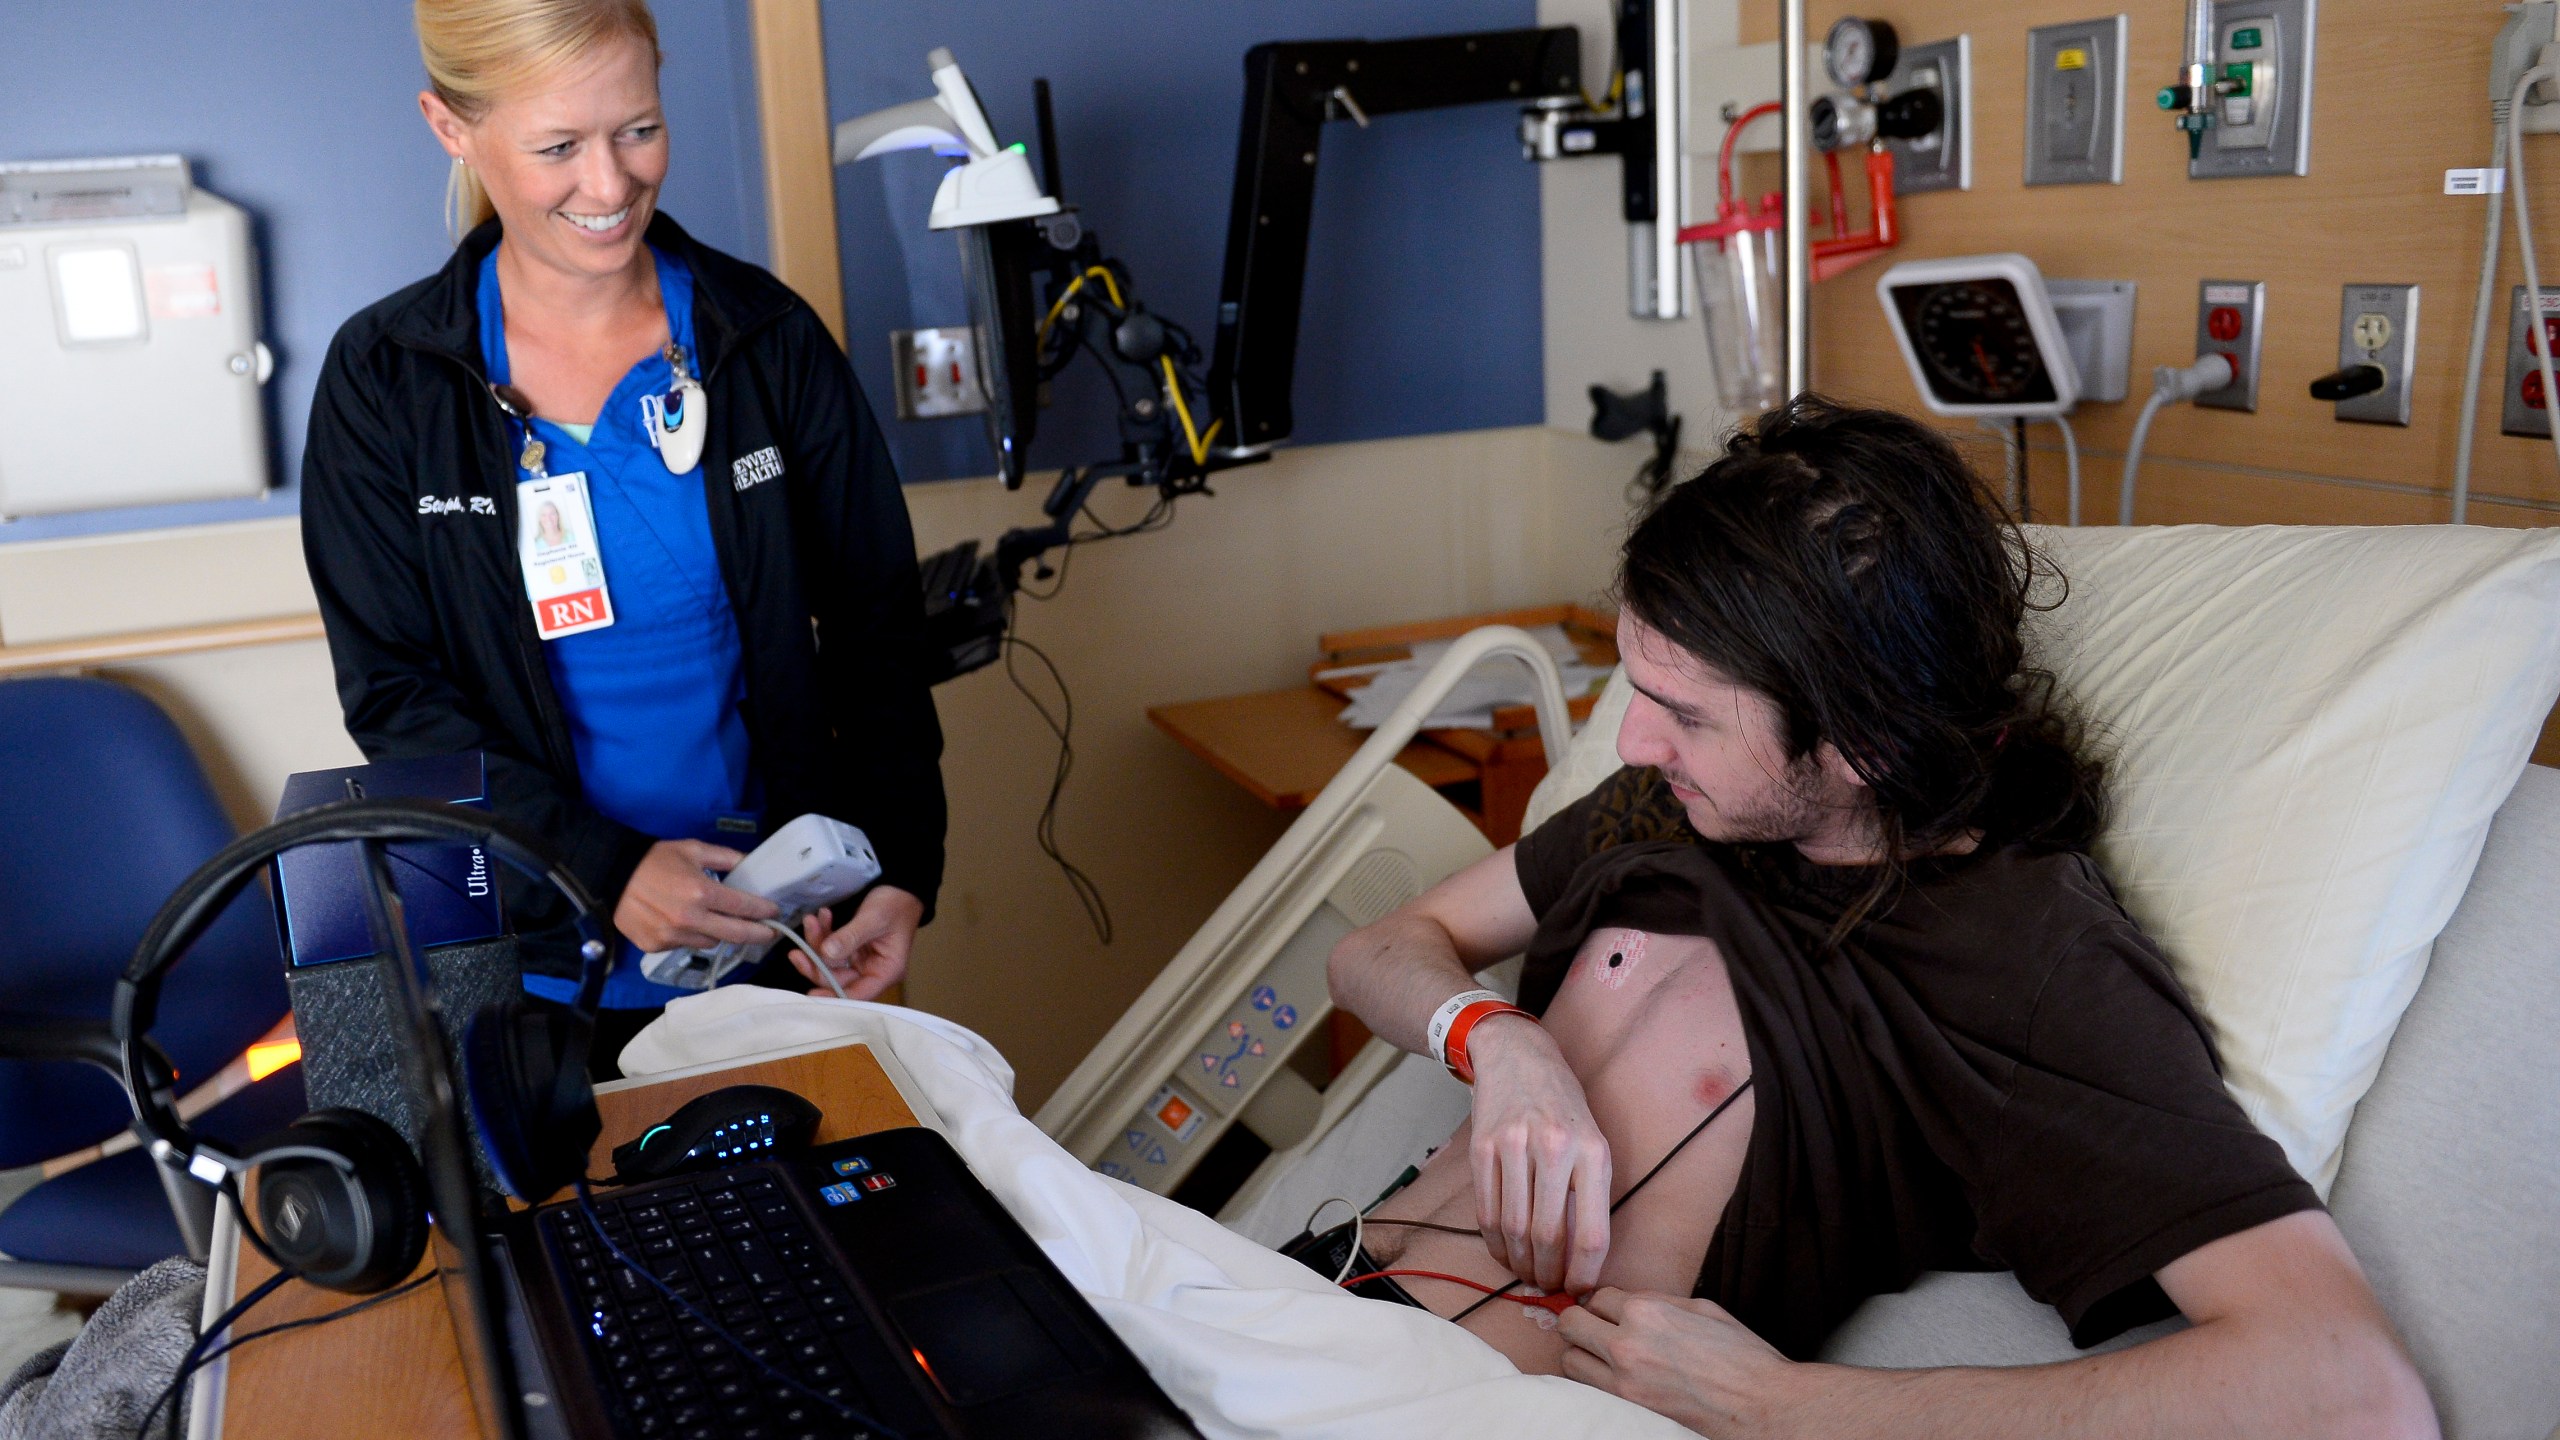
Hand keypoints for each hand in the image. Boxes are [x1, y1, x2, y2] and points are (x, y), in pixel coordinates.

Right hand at [615, 840, 780, 952]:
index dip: (764, 911)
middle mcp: (690, 919)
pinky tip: (690, 924)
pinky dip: (693, 936)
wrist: (612, 875)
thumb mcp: (693, 849)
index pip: (744, 908)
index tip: (774, 912)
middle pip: (736, 934)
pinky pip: (686, 945)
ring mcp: (672, 936)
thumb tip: (751, 863)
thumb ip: (726, 857)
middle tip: (770, 933)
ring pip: (711, 942)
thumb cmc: (654, 859)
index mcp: (702, 892)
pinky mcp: (657, 946)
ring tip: (725, 924)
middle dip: (758, 934)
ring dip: (722, 934)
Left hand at [794, 885, 922, 1000]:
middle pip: (837, 979)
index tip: (811, 995)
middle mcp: (872, 970)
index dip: (834, 996)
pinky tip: (821, 916)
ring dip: (817, 943)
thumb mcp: (874, 919)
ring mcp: (859, 960)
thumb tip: (826, 954)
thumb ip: (850, 937)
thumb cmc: (895, 904)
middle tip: (796, 952)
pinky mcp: (850, 948)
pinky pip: (830, 947)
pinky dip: (823, 933)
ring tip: (811, 921)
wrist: (900, 888)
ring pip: (829, 962)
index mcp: (885, 971)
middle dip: (816, 964)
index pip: (858, 994)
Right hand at [1465, 1014, 1613, 1293]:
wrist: (1518, 1057)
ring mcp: (1514, 1146)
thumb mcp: (1593, 1141)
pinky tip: (1504, 1252)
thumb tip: (1583, 1259)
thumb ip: (1589, 1194)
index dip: (1586, 1274)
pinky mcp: (1482, 1147)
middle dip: (1549, 1274)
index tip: (1580, 1290)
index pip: (1593, 1233)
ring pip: (1514, 1229)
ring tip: (1527, 1274)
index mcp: (1593, 1152)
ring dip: (1520, 1263)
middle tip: (1548, 1287)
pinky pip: (1486, 1211)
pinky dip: (1495, 1242)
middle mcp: (1554, 1148)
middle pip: (1549, 1236)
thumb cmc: (1563, 1108)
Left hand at [1557, 1287, 1798, 1438]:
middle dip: (1581, 1321)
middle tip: (1597, 1329)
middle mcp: (1627, 1343)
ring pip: (1569, 1358)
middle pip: (1571, 1323)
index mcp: (1647, 1311)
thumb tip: (1629, 1301)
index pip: (1597, 1296)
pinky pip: (1586, 1388)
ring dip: (1581, 1352)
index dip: (1605, 1303)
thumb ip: (1657, 1301)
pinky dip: (1590, 1379)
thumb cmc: (1740, 1354)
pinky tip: (1610, 1376)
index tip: (1613, 1312)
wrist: (1760, 1403)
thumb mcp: (1701, 1308)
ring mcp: (1624, 1380)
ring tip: (1602, 1355)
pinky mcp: (1628, 1408)